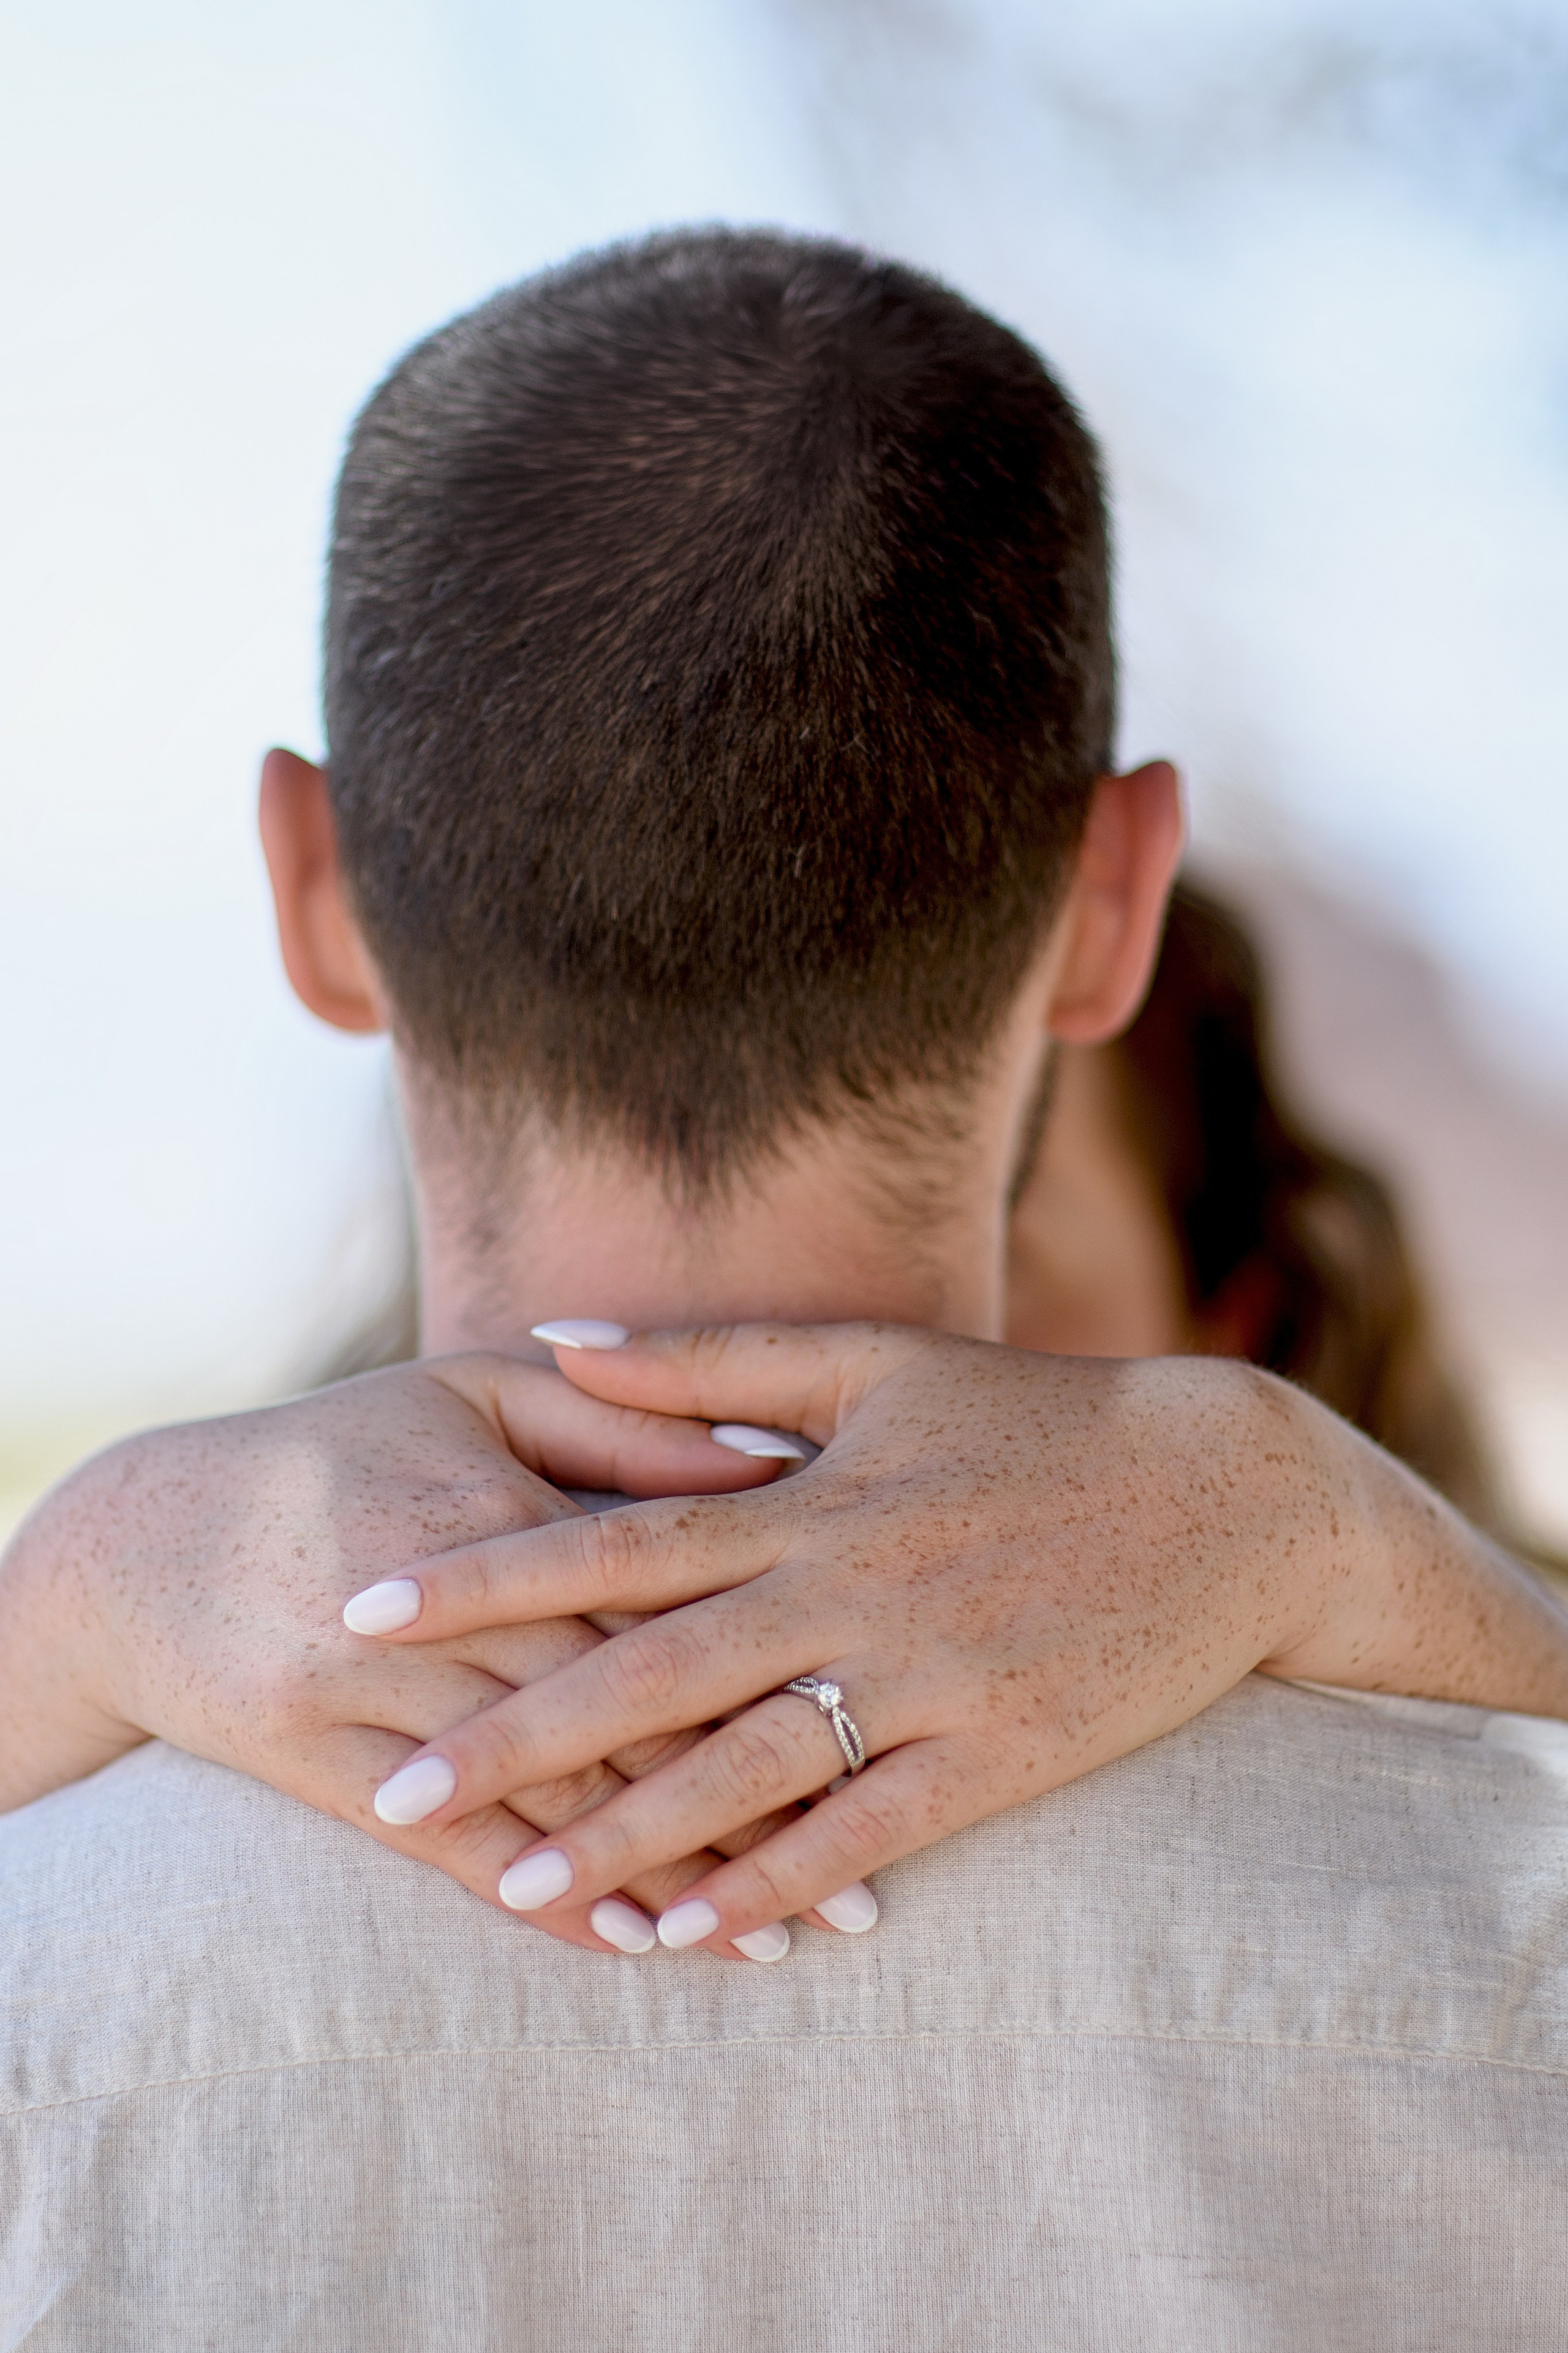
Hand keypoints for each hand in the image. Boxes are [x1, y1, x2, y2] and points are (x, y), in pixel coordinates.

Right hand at [0, 1354, 798, 1955]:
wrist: (156, 1539)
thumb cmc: (349, 1445)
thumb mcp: (478, 1397)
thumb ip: (628, 1423)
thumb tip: (778, 1455)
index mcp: (498, 1510)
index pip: (660, 1604)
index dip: (770, 1672)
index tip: (878, 1731)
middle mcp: (442, 1615)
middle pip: (622, 1721)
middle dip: (744, 1807)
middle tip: (860, 1893)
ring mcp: (375, 1698)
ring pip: (549, 1799)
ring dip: (663, 1874)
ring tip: (772, 1941)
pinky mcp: (326, 1763)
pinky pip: (451, 1851)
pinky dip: (544, 1897)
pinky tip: (633, 1941)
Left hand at [349, 1321, 1567, 1956]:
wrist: (1228, 1499)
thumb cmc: (1037, 1421)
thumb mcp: (877, 1361)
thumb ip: (712, 1361)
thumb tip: (561, 1338)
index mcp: (806, 1496)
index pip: (614, 1539)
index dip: (486, 1572)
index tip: (367, 1605)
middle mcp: (848, 1589)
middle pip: (651, 1671)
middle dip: (514, 1733)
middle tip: (394, 1789)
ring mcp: (926, 1679)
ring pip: (747, 1769)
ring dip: (626, 1834)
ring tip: (514, 1886)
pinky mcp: (1001, 1755)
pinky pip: (867, 1835)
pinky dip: (775, 1884)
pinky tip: (693, 1931)